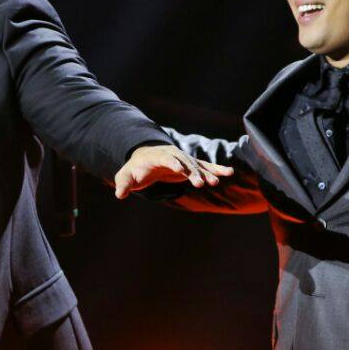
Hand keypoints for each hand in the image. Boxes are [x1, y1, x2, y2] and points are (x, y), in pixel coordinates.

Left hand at [113, 144, 233, 198]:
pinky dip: (216, 170)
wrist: (145, 159)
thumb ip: (123, 184)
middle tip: (201, 184)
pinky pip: (204, 167)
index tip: (180, 170)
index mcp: (157, 156)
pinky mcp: (190, 166)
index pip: (166, 159)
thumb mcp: (125, 176)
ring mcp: (182, 160)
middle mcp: (172, 155)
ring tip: (216, 182)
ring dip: (206, 174)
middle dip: (193, 172)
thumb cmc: (134, 169)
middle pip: (184, 163)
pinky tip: (229, 173)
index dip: (173, 164)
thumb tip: (120, 194)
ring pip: (196, 166)